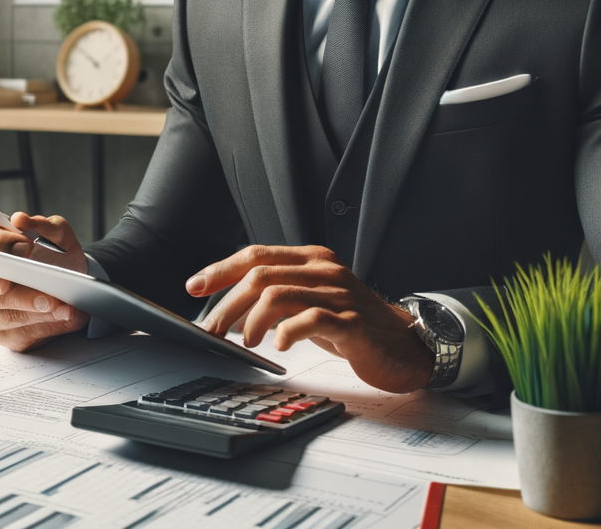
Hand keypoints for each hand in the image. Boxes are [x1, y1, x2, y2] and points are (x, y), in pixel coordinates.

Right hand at [0, 213, 89, 351]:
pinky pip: (18, 333)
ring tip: (62, 305)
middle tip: (42, 289)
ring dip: (35, 310)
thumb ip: (44, 225)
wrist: (72, 281)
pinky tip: (62, 317)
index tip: (24, 249)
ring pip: (2, 312)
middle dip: (14, 287)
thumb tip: (20, 219)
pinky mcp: (1, 332)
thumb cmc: (57, 254)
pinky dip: (44, 325)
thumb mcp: (59, 234)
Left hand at [187, 244, 433, 392]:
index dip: (220, 269)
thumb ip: (281, 295)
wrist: (406, 344)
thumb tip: (231, 309)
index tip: (194, 286)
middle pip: (260, 275)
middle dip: (227, 304)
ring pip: (277, 294)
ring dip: (250, 320)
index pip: (256, 254)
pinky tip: (279, 346)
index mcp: (312, 258)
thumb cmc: (354, 323)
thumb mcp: (314, 300)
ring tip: (244, 342)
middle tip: (212, 329)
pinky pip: (310, 319)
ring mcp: (338, 293)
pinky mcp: (350, 321)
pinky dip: (286, 332)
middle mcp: (323, 269)